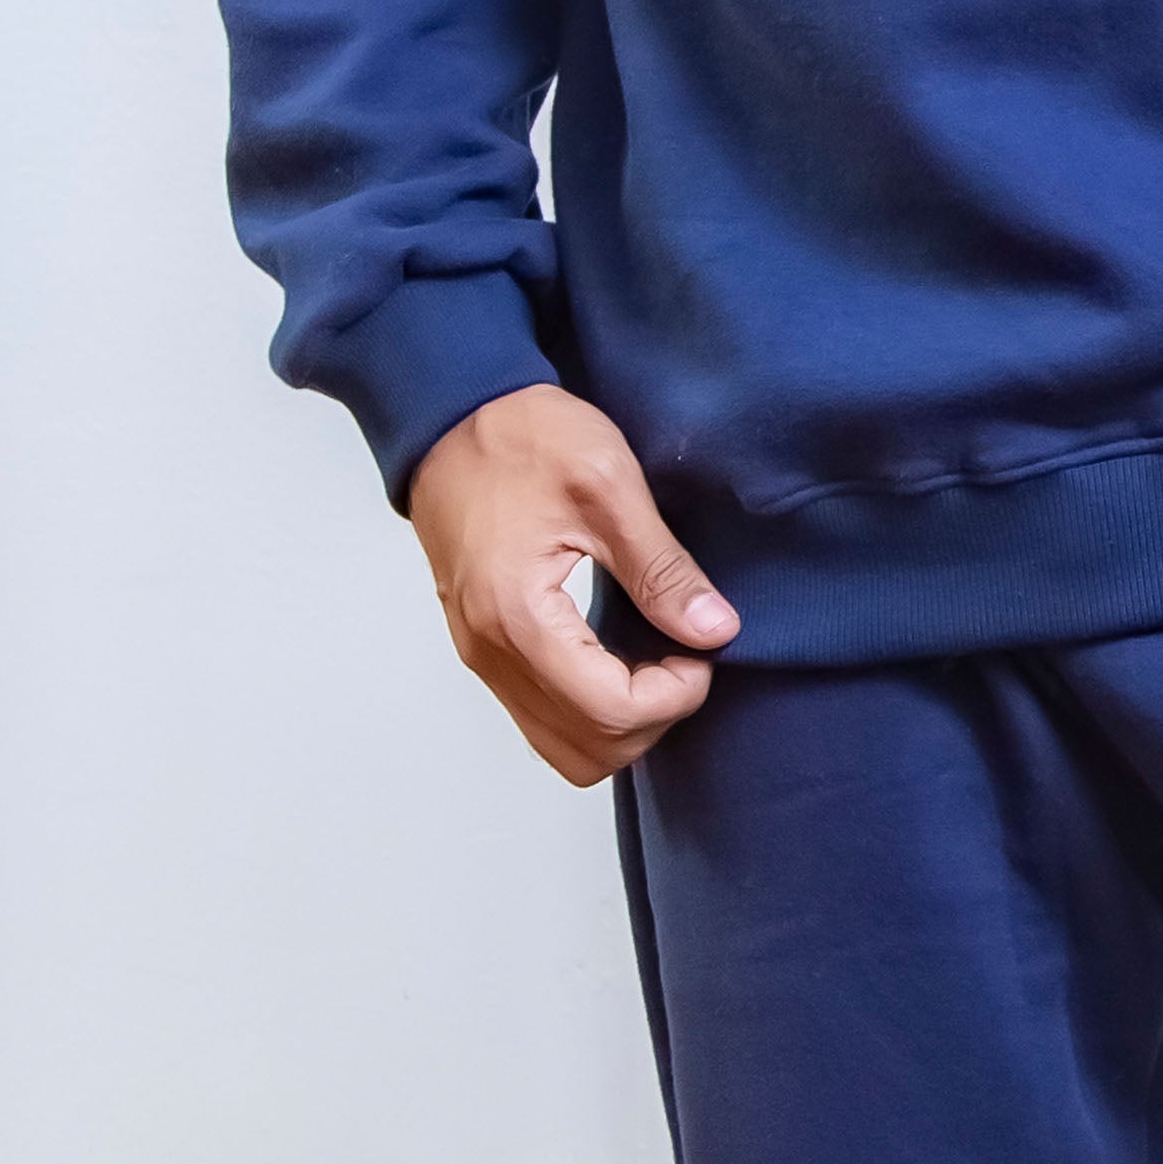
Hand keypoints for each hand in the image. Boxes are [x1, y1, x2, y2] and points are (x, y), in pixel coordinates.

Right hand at [407, 384, 737, 786]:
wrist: (449, 414)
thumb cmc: (520, 436)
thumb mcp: (608, 484)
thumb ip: (662, 567)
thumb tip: (713, 630)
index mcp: (518, 617)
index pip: (609, 712)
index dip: (675, 696)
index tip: (702, 650)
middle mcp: (490, 652)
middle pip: (586, 750)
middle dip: (652, 718)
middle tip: (685, 656)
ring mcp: (480, 654)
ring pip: (561, 746)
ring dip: (621, 720)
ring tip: (656, 658)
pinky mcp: (483, 645)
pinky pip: (541, 715)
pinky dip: (590, 707)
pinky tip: (621, 655)